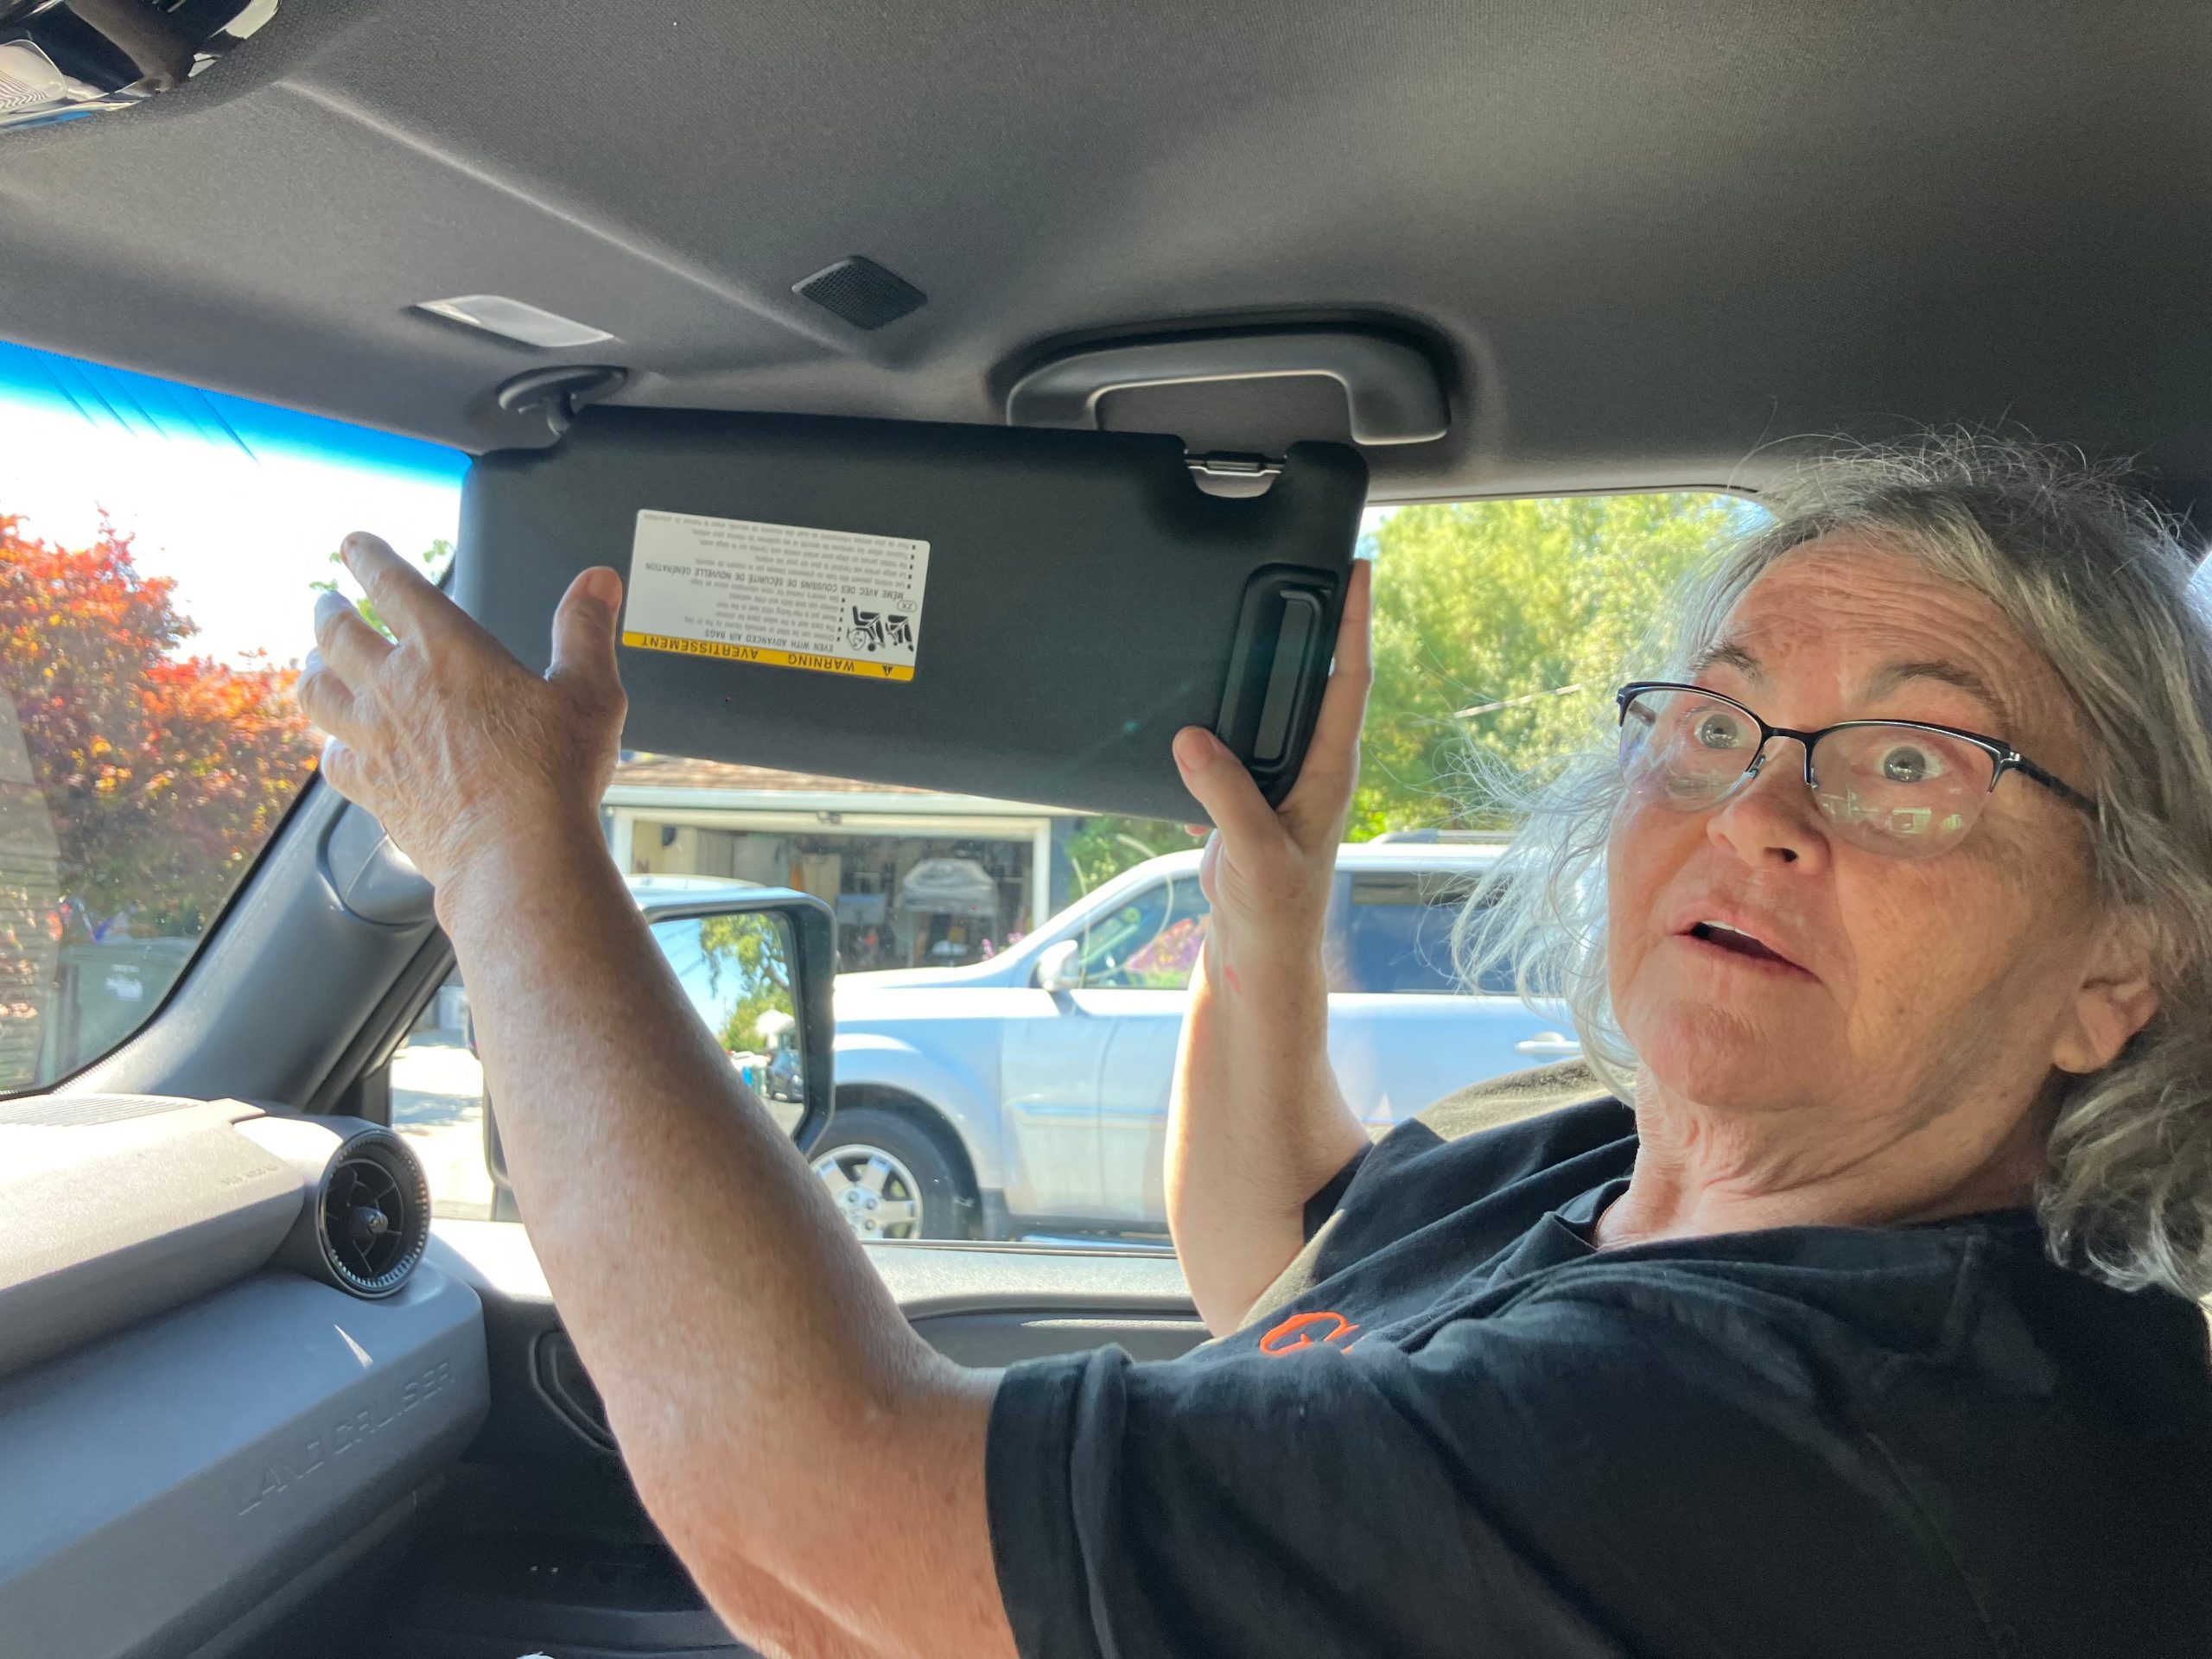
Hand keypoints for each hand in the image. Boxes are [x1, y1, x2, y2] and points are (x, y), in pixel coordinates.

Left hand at [297, 532, 627, 893]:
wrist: (515, 855)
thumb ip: (586, 630)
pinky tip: (340, 747)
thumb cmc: (553, 774)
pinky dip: (331, 745)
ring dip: (314, 671)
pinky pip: (332, 757)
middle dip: (329, 610)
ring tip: (316, 664)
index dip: (368, 557)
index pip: (391, 584)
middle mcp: (396, 687)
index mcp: (445, 650)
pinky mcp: (371, 789)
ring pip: (317, 691)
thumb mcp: (589, 691)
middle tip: (327, 602)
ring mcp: (375, 740)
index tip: (353, 545)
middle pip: (336, 633)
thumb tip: (597, 582)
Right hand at [1172, 559, 1372, 981]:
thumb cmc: (1275, 910)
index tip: (1361, 570)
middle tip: (1311, 564)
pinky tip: (1199, 694)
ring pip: (1274, 703)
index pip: (1351, 679)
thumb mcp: (1253, 850)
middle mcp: (1313, 764)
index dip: (1357, 622)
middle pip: (1317, 676)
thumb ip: (1225, 792)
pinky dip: (1220, 709)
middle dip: (1317, 621)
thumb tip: (1192, 738)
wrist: (1257, 952)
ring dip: (1264, 663)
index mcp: (1330, 770)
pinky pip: (1236, 735)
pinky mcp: (1249, 791)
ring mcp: (1281, 777)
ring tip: (1253, 609)